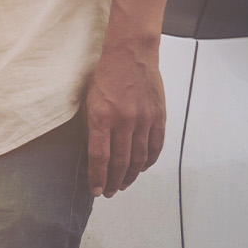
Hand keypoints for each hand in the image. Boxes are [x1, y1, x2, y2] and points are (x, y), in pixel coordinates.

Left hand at [84, 44, 165, 197]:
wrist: (131, 55)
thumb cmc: (105, 78)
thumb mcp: (88, 102)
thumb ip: (92, 129)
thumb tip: (93, 156)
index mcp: (102, 117)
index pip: (100, 157)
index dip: (98, 177)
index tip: (97, 191)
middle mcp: (124, 121)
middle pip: (120, 162)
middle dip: (113, 181)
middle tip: (109, 192)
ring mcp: (144, 119)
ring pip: (138, 158)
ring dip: (130, 175)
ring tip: (123, 184)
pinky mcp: (158, 116)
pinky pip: (155, 146)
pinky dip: (148, 161)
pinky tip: (140, 168)